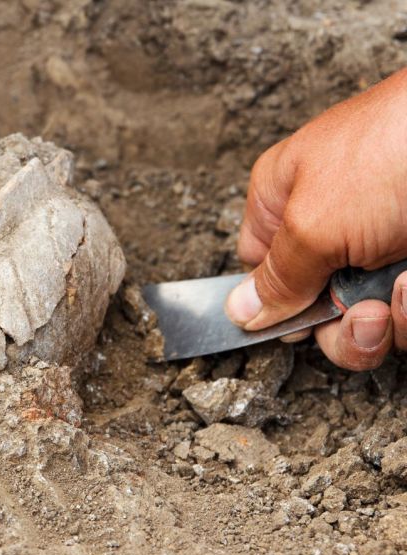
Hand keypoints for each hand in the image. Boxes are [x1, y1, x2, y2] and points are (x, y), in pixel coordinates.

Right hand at [225, 68, 406, 370]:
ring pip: (368, 319)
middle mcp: (328, 228)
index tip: (304, 322)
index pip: (259, 274)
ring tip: (405, 288)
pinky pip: (404, 311)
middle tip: (366, 314)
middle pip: (316, 312)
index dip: (277, 308)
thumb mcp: (314, 223)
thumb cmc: (392, 149)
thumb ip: (277, 278)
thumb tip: (240, 312)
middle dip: (342, 329)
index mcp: (282, 204)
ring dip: (388, 321)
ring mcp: (379, 244)